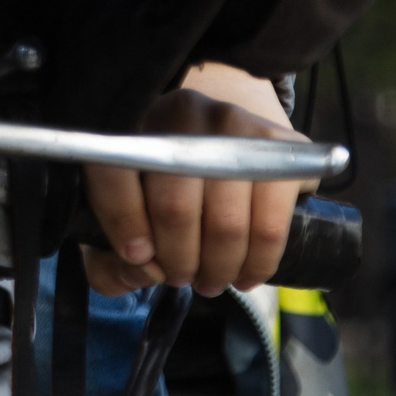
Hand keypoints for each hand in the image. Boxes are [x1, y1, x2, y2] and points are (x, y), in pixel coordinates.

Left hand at [82, 63, 311, 296]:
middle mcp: (184, 115)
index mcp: (134, 122)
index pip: (113, 172)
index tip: (136, 257)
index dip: (121, 222)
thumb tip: (138, 267)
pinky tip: (246, 275)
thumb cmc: (174, 182)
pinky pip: (269, 227)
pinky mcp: (283, 150)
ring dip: (217, 269)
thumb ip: (113, 243)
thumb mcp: (134, 200)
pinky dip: (257, 264)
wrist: (239, 142)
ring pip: (225, 224)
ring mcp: (238, 128)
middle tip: (182, 277)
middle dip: (177, 261)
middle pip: (174, 208)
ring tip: (212, 280)